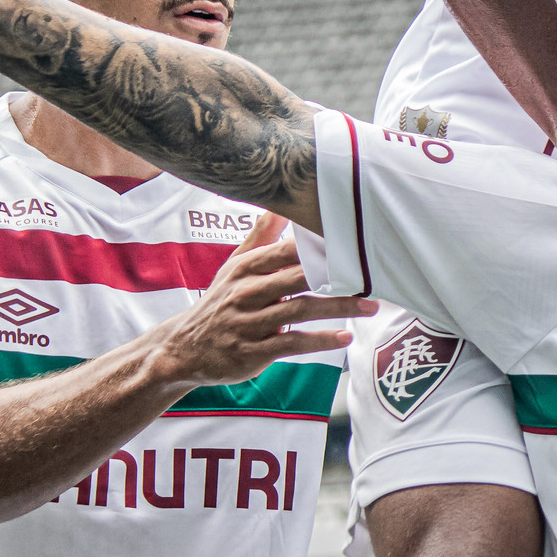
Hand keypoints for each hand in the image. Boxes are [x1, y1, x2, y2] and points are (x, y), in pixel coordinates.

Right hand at [148, 215, 375, 388]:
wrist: (183, 348)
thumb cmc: (219, 302)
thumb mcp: (234, 268)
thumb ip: (260, 238)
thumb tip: (279, 205)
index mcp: (246, 268)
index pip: (286, 250)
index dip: (320, 246)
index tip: (352, 242)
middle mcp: (247, 292)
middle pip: (298, 278)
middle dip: (337, 276)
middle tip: (373, 275)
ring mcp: (249, 322)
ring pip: (300, 310)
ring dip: (338, 308)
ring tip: (370, 306)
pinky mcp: (253, 351)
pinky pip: (292, 343)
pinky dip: (320, 341)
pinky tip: (345, 338)